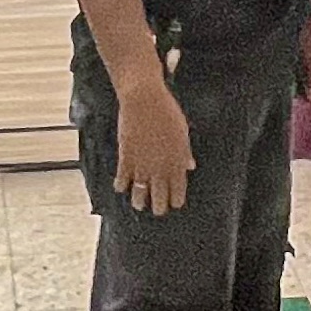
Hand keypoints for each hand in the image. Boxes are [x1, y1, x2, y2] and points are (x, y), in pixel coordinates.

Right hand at [114, 72, 194, 214]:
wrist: (144, 100)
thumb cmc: (167, 112)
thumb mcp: (183, 132)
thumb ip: (185, 152)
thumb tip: (190, 166)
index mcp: (177, 162)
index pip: (178, 191)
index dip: (176, 200)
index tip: (175, 204)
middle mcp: (160, 168)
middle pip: (159, 197)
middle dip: (159, 207)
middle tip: (158, 210)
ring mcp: (142, 165)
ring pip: (139, 194)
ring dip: (139, 202)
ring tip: (139, 205)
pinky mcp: (125, 158)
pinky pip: (121, 179)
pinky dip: (120, 185)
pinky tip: (120, 187)